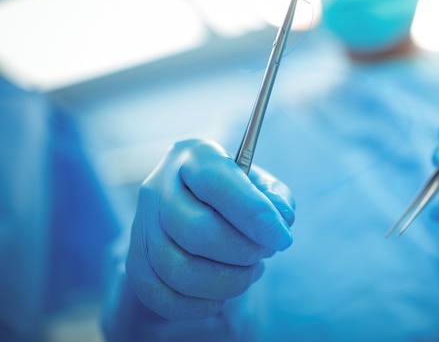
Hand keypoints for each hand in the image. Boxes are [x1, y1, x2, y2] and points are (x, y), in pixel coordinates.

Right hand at [126, 139, 294, 319]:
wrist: (192, 212)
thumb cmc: (235, 196)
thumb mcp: (260, 185)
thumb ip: (275, 197)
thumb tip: (281, 219)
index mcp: (194, 156)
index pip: (217, 183)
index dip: (253, 214)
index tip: (282, 238)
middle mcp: (158, 187)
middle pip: (197, 232)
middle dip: (243, 252)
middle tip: (264, 253)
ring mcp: (141, 226)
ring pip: (180, 271)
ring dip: (227, 281)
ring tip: (249, 271)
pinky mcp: (135, 263)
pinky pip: (163, 298)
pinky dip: (201, 304)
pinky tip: (223, 293)